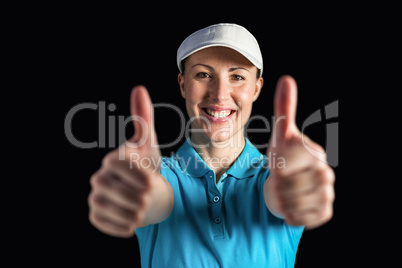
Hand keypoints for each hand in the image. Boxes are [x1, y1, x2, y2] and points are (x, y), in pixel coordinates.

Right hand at [88, 86, 171, 236]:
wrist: (148, 193)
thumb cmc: (148, 166)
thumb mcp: (150, 144)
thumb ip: (144, 118)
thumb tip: (139, 88)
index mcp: (113, 159)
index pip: (120, 166)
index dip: (138, 174)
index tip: (151, 180)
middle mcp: (99, 177)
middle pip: (115, 189)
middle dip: (138, 196)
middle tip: (149, 197)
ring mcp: (95, 197)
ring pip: (110, 208)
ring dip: (133, 212)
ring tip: (144, 209)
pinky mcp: (96, 214)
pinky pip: (105, 224)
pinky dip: (123, 226)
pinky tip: (134, 221)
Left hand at [264, 75, 334, 229]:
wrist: (285, 182)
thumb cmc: (283, 156)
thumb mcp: (280, 134)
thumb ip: (284, 108)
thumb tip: (286, 78)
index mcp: (315, 155)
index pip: (286, 170)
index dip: (276, 172)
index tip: (277, 168)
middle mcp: (325, 174)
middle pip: (289, 190)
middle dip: (278, 188)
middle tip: (279, 183)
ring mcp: (327, 194)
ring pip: (294, 206)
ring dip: (283, 202)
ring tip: (284, 193)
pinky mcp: (324, 212)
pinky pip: (304, 219)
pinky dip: (292, 215)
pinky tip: (291, 207)